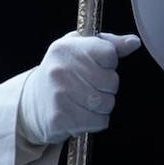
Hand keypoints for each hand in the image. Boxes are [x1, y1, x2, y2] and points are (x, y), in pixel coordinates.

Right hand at [17, 32, 141, 145]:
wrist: (29, 104)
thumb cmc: (61, 72)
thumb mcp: (80, 49)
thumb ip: (109, 44)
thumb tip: (134, 42)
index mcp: (67, 48)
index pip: (109, 53)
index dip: (110, 63)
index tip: (99, 66)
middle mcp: (61, 70)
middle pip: (111, 81)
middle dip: (108, 86)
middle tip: (91, 86)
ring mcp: (59, 95)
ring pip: (107, 103)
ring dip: (103, 105)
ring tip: (86, 100)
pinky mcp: (60, 119)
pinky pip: (98, 122)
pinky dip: (96, 121)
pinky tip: (82, 113)